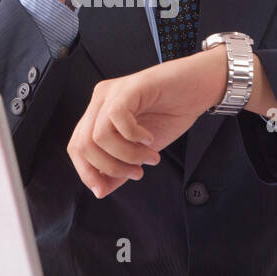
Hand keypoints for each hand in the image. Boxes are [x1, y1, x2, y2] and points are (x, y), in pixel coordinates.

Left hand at [67, 47, 226, 198]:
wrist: (200, 86)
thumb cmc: (173, 110)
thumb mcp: (142, 148)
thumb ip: (120, 167)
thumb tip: (102, 189)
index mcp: (99, 114)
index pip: (77, 147)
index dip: (87, 173)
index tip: (104, 189)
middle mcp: (101, 101)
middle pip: (83, 144)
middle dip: (110, 168)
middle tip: (136, 173)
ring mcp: (114, 92)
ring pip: (99, 136)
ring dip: (127, 156)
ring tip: (149, 156)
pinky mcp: (131, 87)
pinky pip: (118, 118)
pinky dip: (134, 136)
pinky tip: (149, 138)